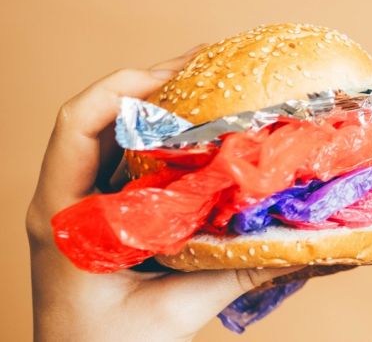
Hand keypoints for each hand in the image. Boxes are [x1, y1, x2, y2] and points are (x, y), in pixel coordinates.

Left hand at [27, 49, 299, 341]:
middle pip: (101, 118)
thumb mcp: (172, 314)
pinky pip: (129, 163)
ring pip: (115, 136)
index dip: (124, 89)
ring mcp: (84, 206)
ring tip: (211, 85)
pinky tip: (203, 136)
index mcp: (67, 216)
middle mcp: (68, 201)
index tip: (176, 80)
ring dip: (160, 107)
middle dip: (154, 84)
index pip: (78, 125)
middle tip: (210, 63)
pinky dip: (164, 141)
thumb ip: (232, 275)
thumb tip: (297, 244)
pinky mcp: (104, 218)